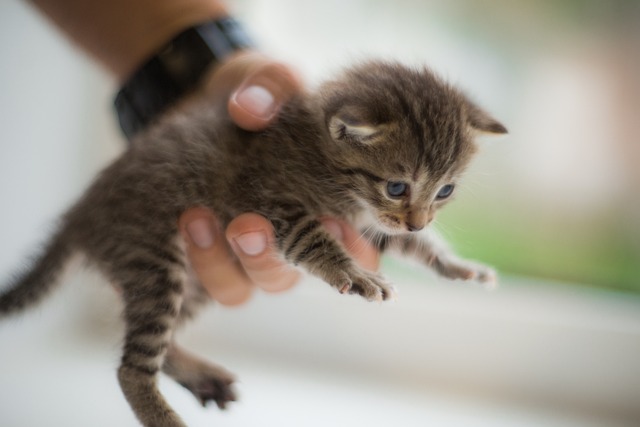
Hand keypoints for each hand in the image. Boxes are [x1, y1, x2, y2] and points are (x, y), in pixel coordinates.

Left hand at [179, 53, 379, 305]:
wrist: (213, 110)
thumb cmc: (261, 103)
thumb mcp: (270, 84)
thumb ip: (271, 86)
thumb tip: (249, 110)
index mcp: (324, 211)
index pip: (350, 255)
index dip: (351, 261)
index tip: (336, 234)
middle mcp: (288, 241)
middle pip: (287, 276)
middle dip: (267, 258)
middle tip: (247, 227)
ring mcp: (246, 253)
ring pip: (242, 286)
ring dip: (220, 262)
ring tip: (197, 217)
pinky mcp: (209, 255)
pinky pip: (208, 278)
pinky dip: (197, 258)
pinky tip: (186, 219)